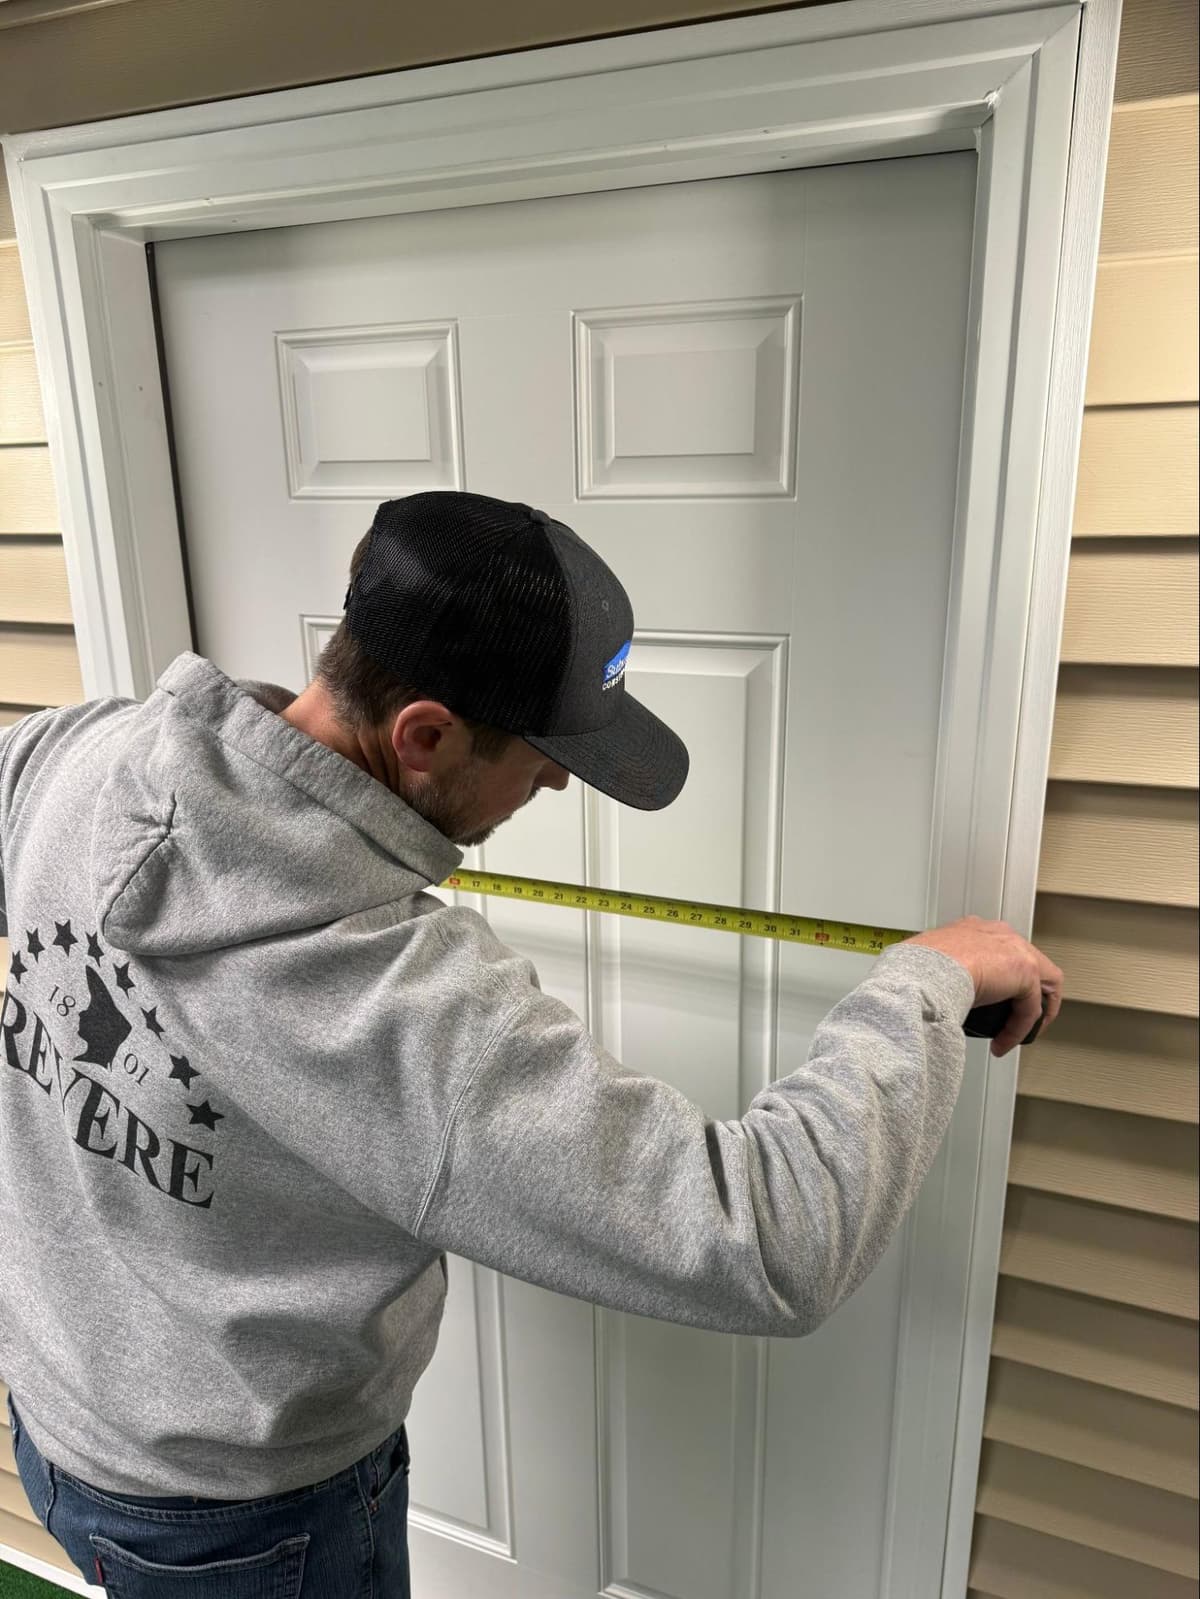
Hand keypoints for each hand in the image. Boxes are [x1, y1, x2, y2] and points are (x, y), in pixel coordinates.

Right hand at [907, 916, 1063, 1056]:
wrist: (924, 971)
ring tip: (1018, 1033)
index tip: (995, 999)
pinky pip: (1030, 1009)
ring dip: (1032, 1013)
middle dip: (1027, 994)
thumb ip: (944, 975)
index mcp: (973, 929)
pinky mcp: (1026, 971)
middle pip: (1030, 964)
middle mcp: (998, 934)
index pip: (1001, 950)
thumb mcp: (930, 967)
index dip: (1003, 978)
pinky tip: (1002, 1042)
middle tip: (1016, 1019)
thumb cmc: (916, 969)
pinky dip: (1018, 1030)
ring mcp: (1015, 949)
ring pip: (1043, 984)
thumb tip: (940, 997)